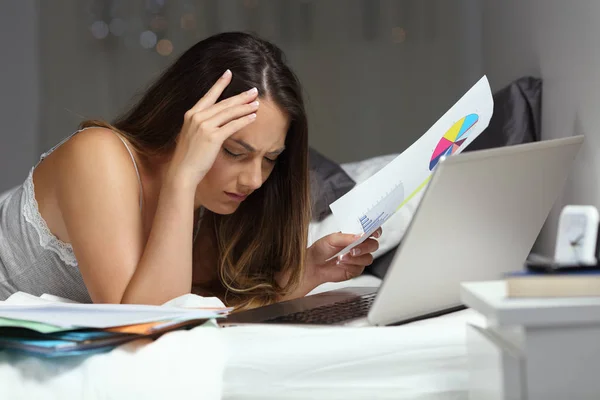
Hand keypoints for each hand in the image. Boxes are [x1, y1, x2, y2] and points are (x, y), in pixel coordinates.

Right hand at [167, 69, 259, 185]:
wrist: (182, 171)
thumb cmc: (188, 157)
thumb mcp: (192, 135)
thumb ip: (201, 126)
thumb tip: (215, 122)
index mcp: (191, 115)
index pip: (209, 95)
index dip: (220, 84)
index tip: (229, 74)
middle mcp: (197, 117)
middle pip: (223, 103)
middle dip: (240, 96)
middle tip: (254, 90)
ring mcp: (204, 126)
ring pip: (229, 113)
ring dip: (245, 107)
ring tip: (257, 103)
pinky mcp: (212, 137)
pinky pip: (232, 126)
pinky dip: (244, 120)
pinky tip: (253, 117)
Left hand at [304, 227, 381, 288]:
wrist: (313, 265)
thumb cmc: (321, 249)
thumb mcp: (332, 239)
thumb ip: (346, 237)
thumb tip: (360, 236)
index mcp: (354, 235)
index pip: (371, 231)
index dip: (376, 231)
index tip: (374, 233)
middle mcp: (359, 246)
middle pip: (373, 245)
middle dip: (365, 247)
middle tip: (353, 249)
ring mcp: (358, 258)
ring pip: (368, 258)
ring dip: (355, 258)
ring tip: (341, 257)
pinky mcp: (356, 269)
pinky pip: (360, 268)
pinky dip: (350, 265)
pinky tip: (341, 263)